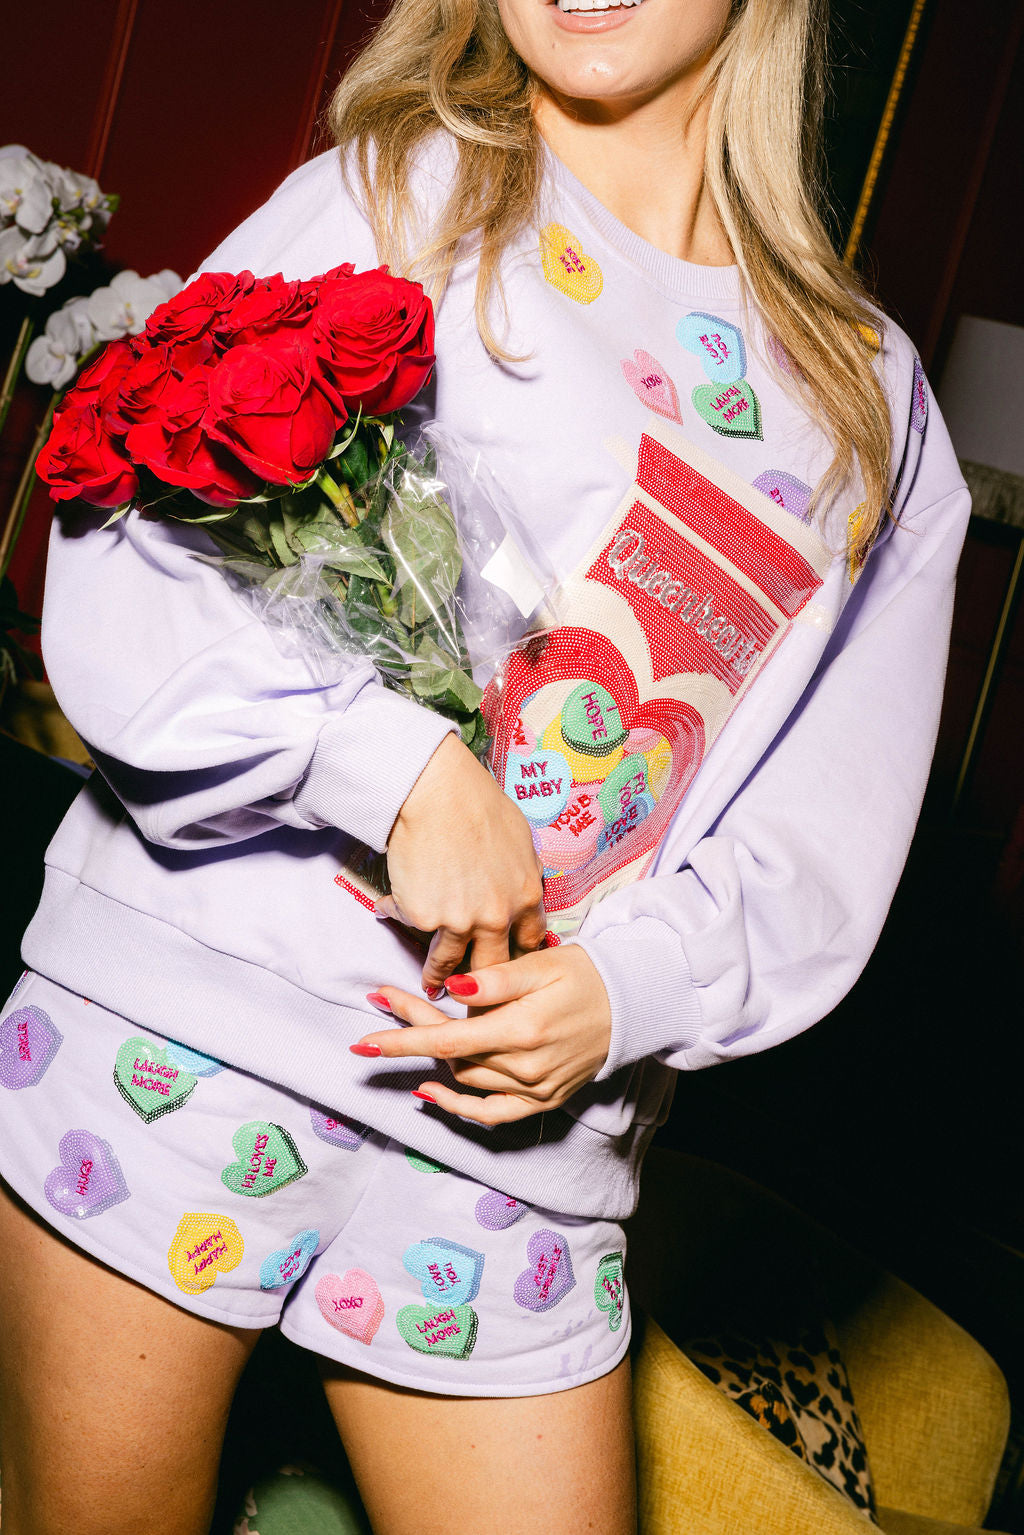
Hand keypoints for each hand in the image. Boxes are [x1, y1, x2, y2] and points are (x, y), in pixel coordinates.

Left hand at [352, 944, 611, 1122]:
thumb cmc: (585, 975)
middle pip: (452, 1057)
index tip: (365, 1039)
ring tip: (412, 1026)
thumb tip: (451, 986)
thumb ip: (495, 979)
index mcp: (523, 1029)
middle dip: (412, 1032)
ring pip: (467, 1078)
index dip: (403, 1038)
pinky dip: (460, 1107)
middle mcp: (527, 1066)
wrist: (632, 1004)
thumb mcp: (542, 964)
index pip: (448, 1039)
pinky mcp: (544, 1100)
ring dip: (433, 1058)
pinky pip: (493, 1113)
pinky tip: (430, 1092)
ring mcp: (536, 1088)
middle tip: (384, 1005)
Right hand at [381, 732, 545, 991]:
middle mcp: (496, 916)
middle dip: (484, 986)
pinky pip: (410, 923)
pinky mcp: (423, 917)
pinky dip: (399, 915)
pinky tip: (388, 908)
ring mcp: (459, 921)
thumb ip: (522, 873)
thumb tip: (521, 887)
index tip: (508, 967)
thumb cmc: (478, 804)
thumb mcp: (520, 840)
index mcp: (526, 896)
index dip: (518, 957)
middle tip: (477, 1001)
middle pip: (494, 967)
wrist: (437, 793)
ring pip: (450, 964)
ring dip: (439, 977)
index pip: (529, 942)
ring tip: (432, 987)